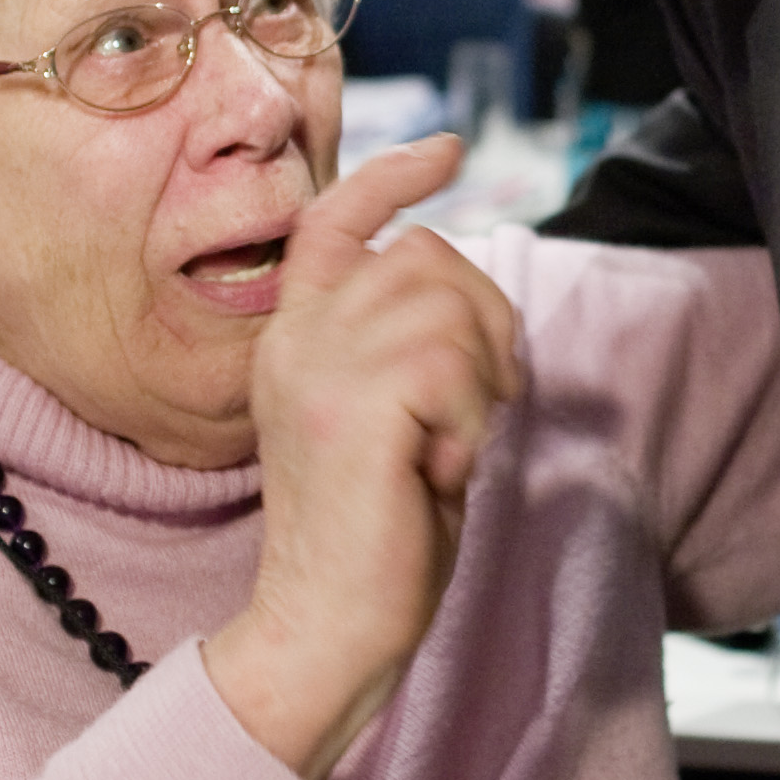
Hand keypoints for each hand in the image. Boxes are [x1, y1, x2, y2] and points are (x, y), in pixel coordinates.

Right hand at [205, 135, 523, 779]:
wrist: (326, 629)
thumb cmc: (376, 540)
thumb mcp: (390, 421)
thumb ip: (408, 353)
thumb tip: (471, 300)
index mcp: (297, 341)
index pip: (332, 221)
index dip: (392, 177)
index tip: (448, 151)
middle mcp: (296, 342)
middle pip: (422, 255)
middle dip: (484, 320)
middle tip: (479, 405)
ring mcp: (317, 372)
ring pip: (444, 306)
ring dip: (476, 381)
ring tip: (445, 448)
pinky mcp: (350, 411)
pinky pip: (450, 365)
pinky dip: (470, 421)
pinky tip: (438, 471)